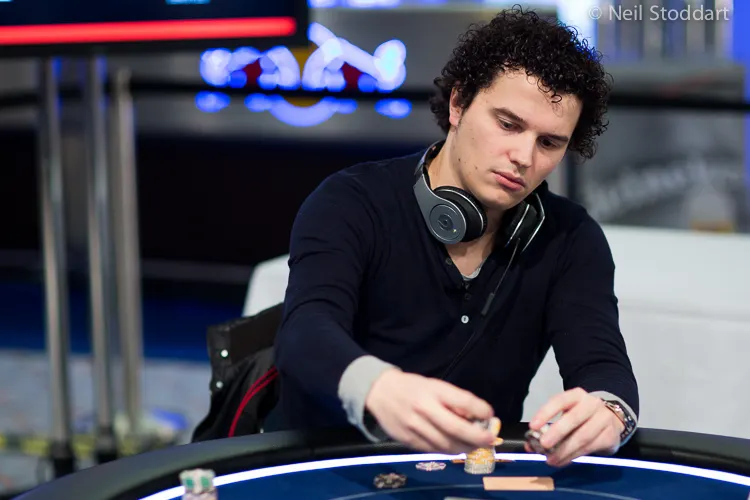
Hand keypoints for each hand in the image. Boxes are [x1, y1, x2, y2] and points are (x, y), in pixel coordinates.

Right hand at [365, 369, 495, 454]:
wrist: (379, 392)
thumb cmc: (412, 387)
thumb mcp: (433, 385)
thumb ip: (453, 401)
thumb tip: (476, 418)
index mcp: (433, 390)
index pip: (463, 402)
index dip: (480, 410)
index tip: (490, 415)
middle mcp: (424, 409)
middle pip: (456, 429)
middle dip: (477, 437)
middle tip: (490, 440)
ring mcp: (415, 427)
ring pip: (446, 445)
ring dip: (465, 448)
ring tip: (474, 446)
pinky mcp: (409, 441)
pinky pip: (434, 450)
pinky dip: (448, 450)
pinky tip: (454, 447)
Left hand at [526, 388, 623, 466]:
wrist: (612, 420)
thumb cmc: (582, 417)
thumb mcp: (565, 416)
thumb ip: (547, 428)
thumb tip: (529, 445)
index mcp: (577, 395)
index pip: (559, 401)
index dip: (546, 413)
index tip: (533, 426)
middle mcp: (592, 404)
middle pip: (574, 418)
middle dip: (557, 432)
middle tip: (543, 445)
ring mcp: (604, 419)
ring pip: (583, 436)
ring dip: (564, 450)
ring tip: (551, 460)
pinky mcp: (610, 436)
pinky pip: (589, 448)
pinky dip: (573, 456)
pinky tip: (562, 461)